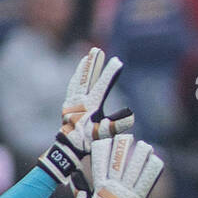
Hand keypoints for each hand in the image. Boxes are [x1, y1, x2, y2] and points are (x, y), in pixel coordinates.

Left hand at [39, 47, 133, 185]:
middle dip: (94, 63)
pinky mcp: (67, 104)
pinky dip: (77, 76)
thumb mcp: (103, 134)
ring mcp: (72, 101)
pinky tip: (79, 73)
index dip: (110, 73)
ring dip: (84, 67)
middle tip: (98, 50)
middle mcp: (80, 100)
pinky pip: (72, 86)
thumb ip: (116, 124)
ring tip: (88, 55)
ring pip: (78, 79)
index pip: (103, 85)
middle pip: (88, 77)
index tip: (118, 61)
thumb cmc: (87, 142)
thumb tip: (131, 115)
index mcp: (90, 106)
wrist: (67, 148)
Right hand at [73, 135, 163, 197]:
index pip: (100, 160)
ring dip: (141, 155)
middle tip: (128, 137)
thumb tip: (72, 173)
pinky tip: (155, 160)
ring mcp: (127, 191)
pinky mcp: (139, 197)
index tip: (108, 139)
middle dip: (123, 146)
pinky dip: (152, 169)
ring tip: (145, 147)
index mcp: (100, 185)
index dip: (104, 147)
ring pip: (135, 168)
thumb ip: (78, 188)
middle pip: (119, 160)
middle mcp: (114, 186)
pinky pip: (147, 180)